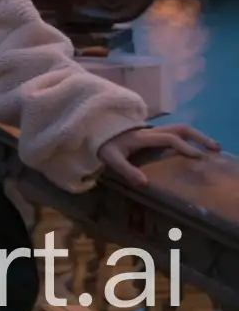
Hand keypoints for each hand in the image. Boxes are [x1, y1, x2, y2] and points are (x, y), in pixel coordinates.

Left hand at [97, 122, 218, 182]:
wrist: (95, 129)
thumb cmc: (104, 145)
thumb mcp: (111, 158)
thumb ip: (126, 170)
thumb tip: (145, 183)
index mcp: (144, 137)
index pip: (169, 138)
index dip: (184, 146)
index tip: (199, 157)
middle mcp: (151, 131)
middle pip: (179, 128)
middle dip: (199, 136)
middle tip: (215, 148)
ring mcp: (153, 130)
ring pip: (179, 127)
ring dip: (196, 135)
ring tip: (212, 147)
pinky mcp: (152, 133)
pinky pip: (174, 132)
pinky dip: (189, 137)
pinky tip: (196, 147)